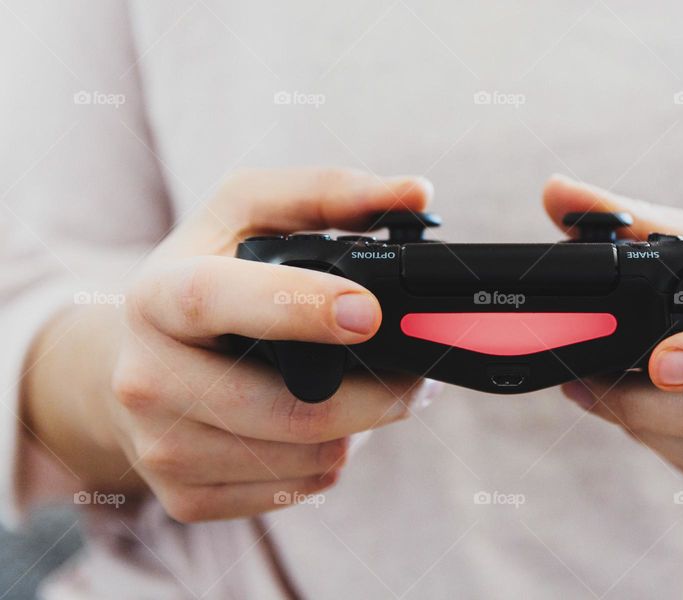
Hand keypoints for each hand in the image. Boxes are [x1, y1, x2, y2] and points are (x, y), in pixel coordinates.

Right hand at [26, 168, 439, 520]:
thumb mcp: (246, 213)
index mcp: (156, 297)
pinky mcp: (186, 498)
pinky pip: (300, 488)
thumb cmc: (203, 278)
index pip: (217, 300)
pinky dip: (332, 457)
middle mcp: (147, 380)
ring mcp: (163, 449)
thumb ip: (329, 193)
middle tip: (418, 370)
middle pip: (294, 410)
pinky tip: (324, 424)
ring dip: (363, 426)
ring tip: (363, 388)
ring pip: (311, 457)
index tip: (370, 313)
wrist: (132, 366)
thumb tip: (415, 194)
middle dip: (380, 393)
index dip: (298, 307)